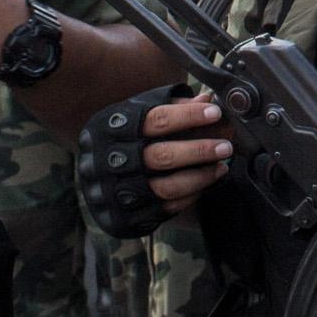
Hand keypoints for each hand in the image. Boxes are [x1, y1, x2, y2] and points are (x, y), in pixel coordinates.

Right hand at [76, 86, 230, 236]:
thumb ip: (172, 107)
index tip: (215, 113)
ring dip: (200, 177)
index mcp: (113, 128)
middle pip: (163, 156)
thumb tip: (207, 100)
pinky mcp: (125, 217)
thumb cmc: (123, 137)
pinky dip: (189, 197)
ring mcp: (116, 191)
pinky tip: (204, 185)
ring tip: (222, 167)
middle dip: (200, 150)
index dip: (188, 116)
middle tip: (226, 146)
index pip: (157, 119)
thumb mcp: (137, 114)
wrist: (90, 175)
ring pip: (167, 187)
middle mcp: (111, 160)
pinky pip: (165, 209)